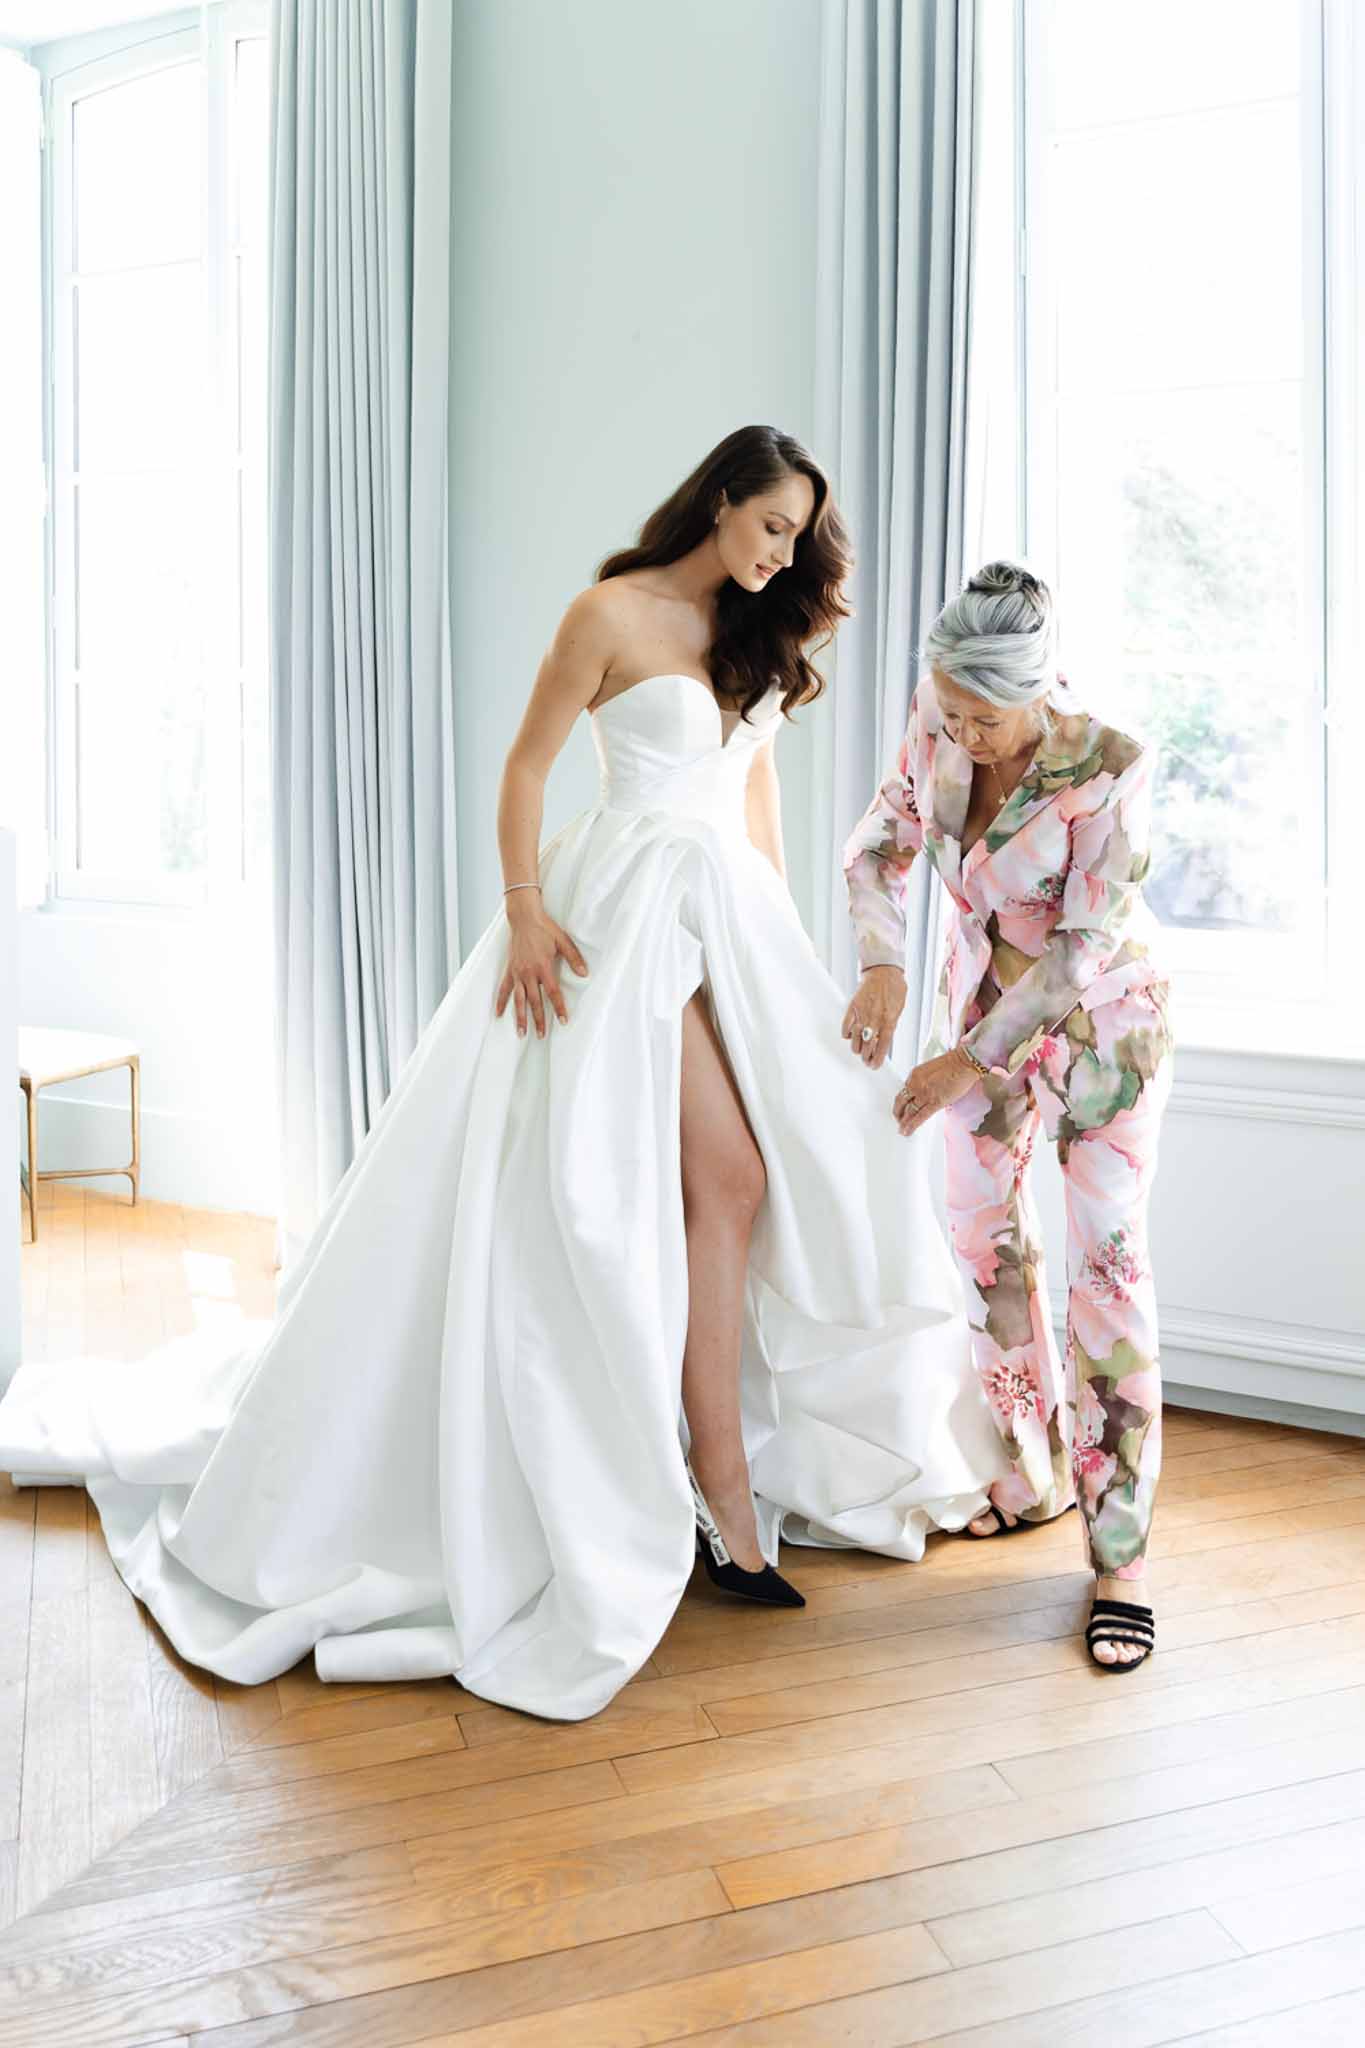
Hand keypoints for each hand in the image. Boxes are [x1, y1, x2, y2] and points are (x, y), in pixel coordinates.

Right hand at [495, 896, 588, 1037]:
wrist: (524, 918)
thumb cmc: (545, 929)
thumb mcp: (563, 941)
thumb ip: (574, 958)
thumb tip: (585, 974)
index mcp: (543, 967)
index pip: (553, 993)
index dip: (558, 1008)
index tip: (563, 1021)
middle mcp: (528, 973)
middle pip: (534, 1002)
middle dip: (538, 1020)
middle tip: (541, 1035)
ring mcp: (517, 973)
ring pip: (518, 1000)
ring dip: (520, 1017)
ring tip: (521, 1033)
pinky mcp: (509, 970)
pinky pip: (503, 989)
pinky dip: (501, 1002)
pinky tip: (499, 1014)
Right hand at [841, 965, 906, 1067]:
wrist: (884, 971)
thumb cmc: (894, 988)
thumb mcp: (898, 1010)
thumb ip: (891, 1025)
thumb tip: (884, 1041)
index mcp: (889, 1021)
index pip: (882, 1047)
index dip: (877, 1059)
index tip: (874, 1066)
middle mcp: (875, 1019)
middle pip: (868, 1047)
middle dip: (866, 1057)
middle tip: (866, 1061)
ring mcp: (862, 1014)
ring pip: (855, 1040)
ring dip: (856, 1048)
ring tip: (858, 1050)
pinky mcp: (852, 1007)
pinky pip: (846, 1027)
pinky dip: (847, 1034)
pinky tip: (850, 1036)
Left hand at [894, 1048, 980, 1135]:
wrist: (964, 1063)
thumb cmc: (953, 1064)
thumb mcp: (930, 1070)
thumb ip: (922, 1081)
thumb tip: (920, 1092)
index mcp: (914, 1075)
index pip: (904, 1091)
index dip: (901, 1101)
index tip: (901, 1106)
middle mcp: (916, 1084)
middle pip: (901, 1101)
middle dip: (898, 1112)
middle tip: (898, 1119)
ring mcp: (925, 1094)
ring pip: (909, 1111)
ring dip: (904, 1122)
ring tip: (902, 1128)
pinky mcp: (935, 1102)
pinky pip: (920, 1117)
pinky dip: (912, 1126)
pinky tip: (907, 1131)